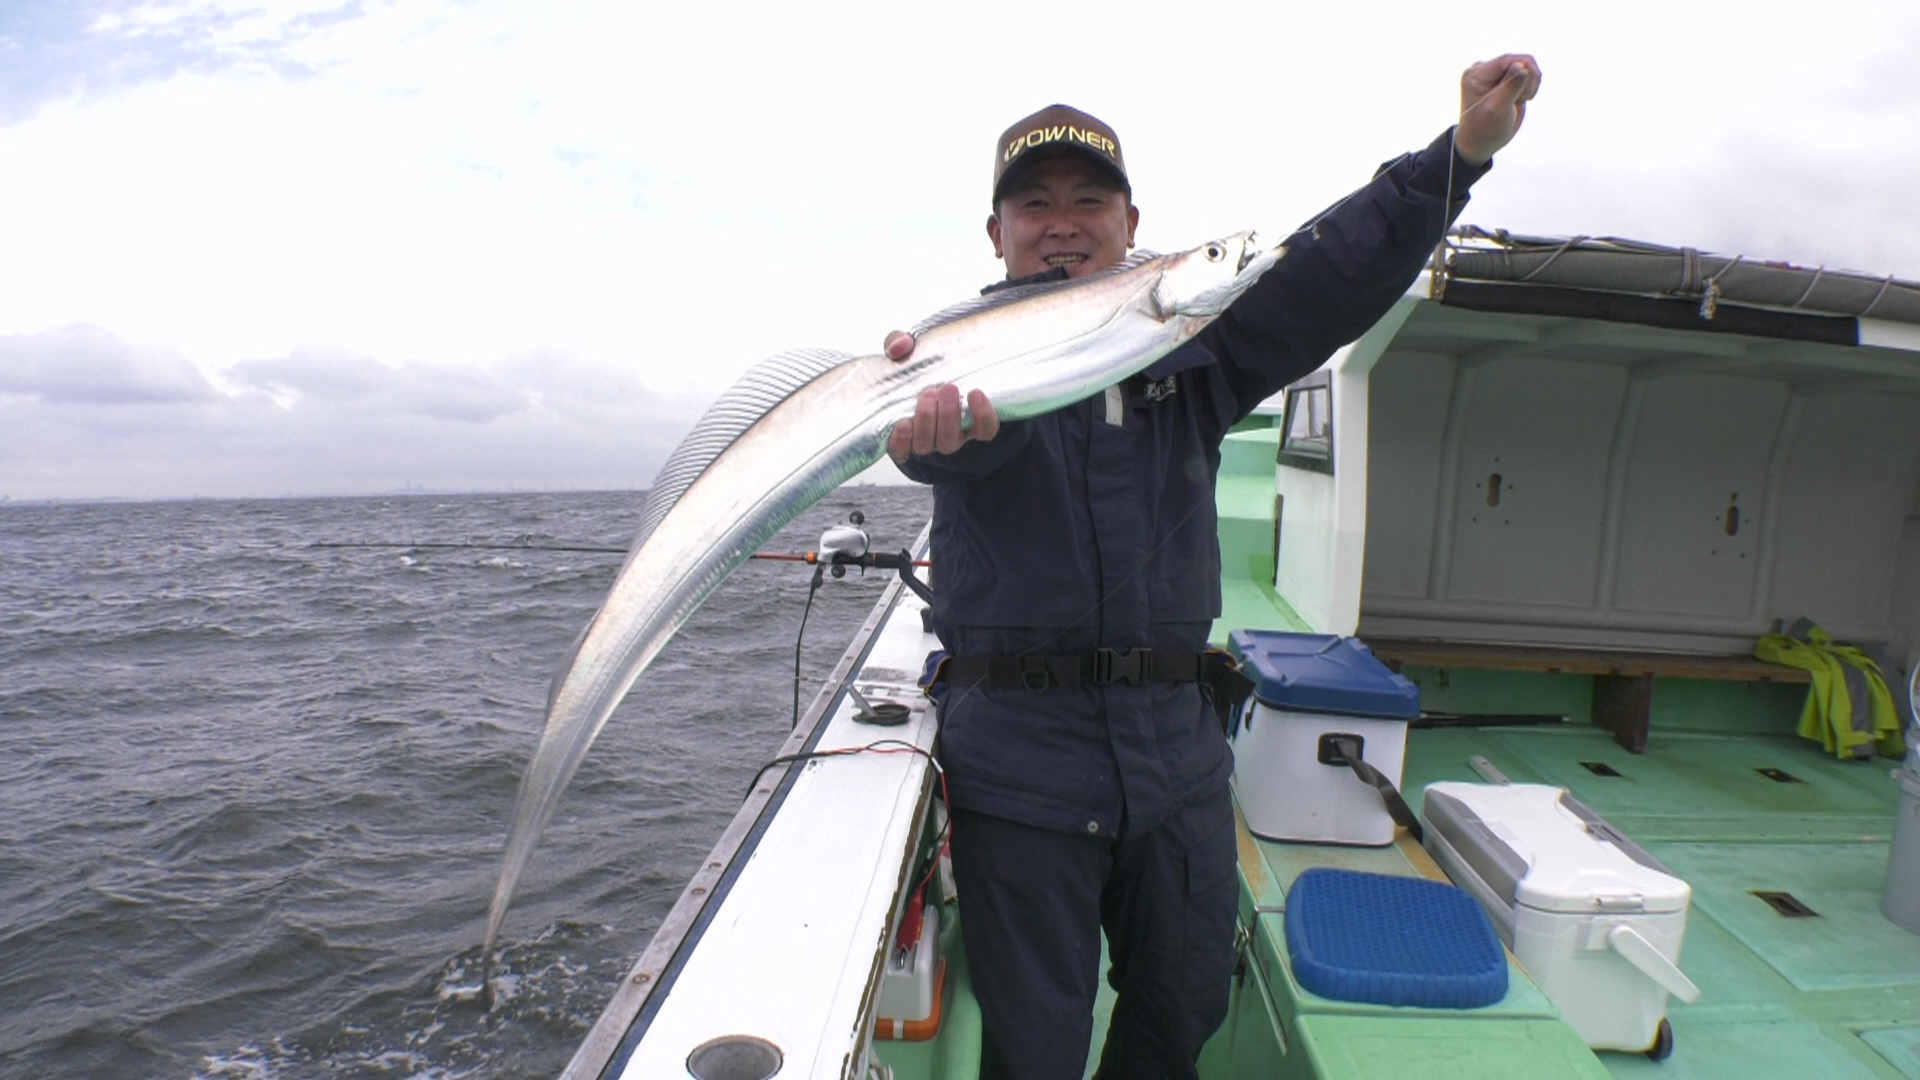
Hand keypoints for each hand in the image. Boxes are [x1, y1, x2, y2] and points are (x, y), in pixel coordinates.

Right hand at [882, 331, 999, 463]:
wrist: (960, 357)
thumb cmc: (926, 363)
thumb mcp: (907, 351)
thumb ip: (897, 345)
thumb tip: (898, 348)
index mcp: (906, 425)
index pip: (899, 448)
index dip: (900, 442)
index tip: (902, 423)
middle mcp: (929, 437)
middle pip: (925, 444)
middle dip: (926, 420)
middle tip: (931, 392)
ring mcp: (955, 435)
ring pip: (950, 442)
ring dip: (949, 417)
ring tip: (950, 388)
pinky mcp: (980, 428)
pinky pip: (984, 431)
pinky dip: (982, 416)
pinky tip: (976, 395)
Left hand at [1455, 54, 1540, 165]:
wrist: (1481, 142)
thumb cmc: (1485, 129)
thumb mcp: (1497, 109)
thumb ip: (1510, 86)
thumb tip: (1522, 65)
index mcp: (1476, 75)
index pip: (1506, 60)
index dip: (1525, 68)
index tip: (1531, 88)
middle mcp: (1484, 70)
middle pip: (1519, 61)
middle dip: (1528, 79)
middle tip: (1521, 99)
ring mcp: (1496, 74)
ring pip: (1527, 66)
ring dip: (1530, 83)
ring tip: (1519, 100)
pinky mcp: (1507, 80)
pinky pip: (1528, 74)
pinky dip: (1530, 86)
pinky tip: (1521, 98)